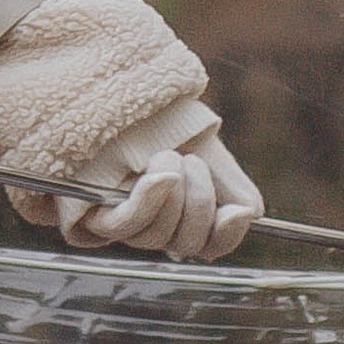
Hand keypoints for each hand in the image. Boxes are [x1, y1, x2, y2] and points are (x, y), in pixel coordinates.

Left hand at [11, 124, 264, 262]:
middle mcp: (157, 226)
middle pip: (188, 244)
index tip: (237, 212)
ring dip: (171, 193)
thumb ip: (233, 185)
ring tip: (166, 155)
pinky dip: (148, 201)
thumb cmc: (165, 126)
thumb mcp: (209, 152)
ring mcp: (126, 224)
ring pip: (158, 235)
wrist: (126, 99)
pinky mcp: (95, 215)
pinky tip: (159, 177)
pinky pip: (124, 225)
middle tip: (192, 162)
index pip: (212, 245)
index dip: (226, 236)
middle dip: (199, 202)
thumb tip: (248, 216)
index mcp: (187, 215)